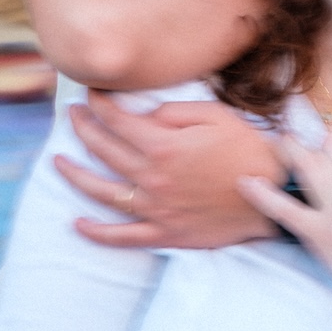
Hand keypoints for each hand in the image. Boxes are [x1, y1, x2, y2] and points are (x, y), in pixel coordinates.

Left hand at [57, 91, 278, 247]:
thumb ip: (173, 113)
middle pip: (104, 151)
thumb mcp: (215, 116)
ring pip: (103, 192)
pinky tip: (78, 224)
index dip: (100, 105)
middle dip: (83, 129)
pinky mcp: (166, 234)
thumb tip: (144, 117)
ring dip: (75, 176)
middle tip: (72, 116)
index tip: (91, 94)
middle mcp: (152, 178)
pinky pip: (123, 237)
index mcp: (163, 146)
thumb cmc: (247, 151)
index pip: (117, 122)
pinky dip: (98, 232)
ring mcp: (156, 209)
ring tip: (58, 162)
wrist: (274, 194)